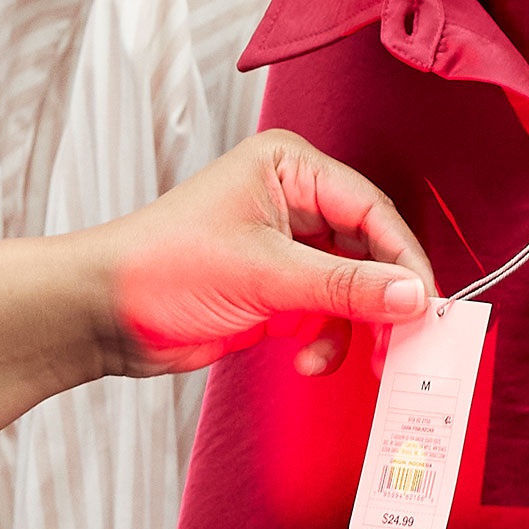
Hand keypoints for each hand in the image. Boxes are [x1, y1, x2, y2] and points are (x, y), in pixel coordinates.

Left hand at [88, 129, 434, 381]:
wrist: (102, 314)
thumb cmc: (161, 266)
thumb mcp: (263, 273)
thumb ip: (345, 287)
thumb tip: (414, 295)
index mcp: (289, 167)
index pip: (371, 210)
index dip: (403, 259)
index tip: (426, 305)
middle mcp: (292, 200)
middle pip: (370, 250)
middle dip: (382, 299)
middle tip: (404, 341)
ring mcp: (285, 247)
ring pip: (352, 288)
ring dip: (353, 327)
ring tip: (346, 359)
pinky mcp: (275, 290)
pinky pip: (326, 315)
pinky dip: (325, 342)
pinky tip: (306, 361)